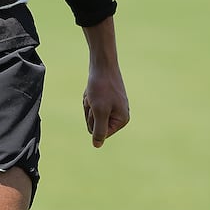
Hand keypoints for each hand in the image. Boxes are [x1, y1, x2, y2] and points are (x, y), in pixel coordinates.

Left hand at [82, 17, 129, 147]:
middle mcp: (120, 115)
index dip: (93, 120)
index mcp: (122, 120)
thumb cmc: (102, 87)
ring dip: (88, 103)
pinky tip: (92, 89)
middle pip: (95, 124)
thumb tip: (97, 145)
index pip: (100, 133)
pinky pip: (92, 104)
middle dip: (90, 111)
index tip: (97, 106)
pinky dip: (88, 97)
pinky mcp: (107, 98)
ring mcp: (113, 106)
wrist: (102, 64)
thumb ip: (99, 130)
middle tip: (94, 97)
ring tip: (93, 92)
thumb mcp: (99, 111)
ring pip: (92, 113)